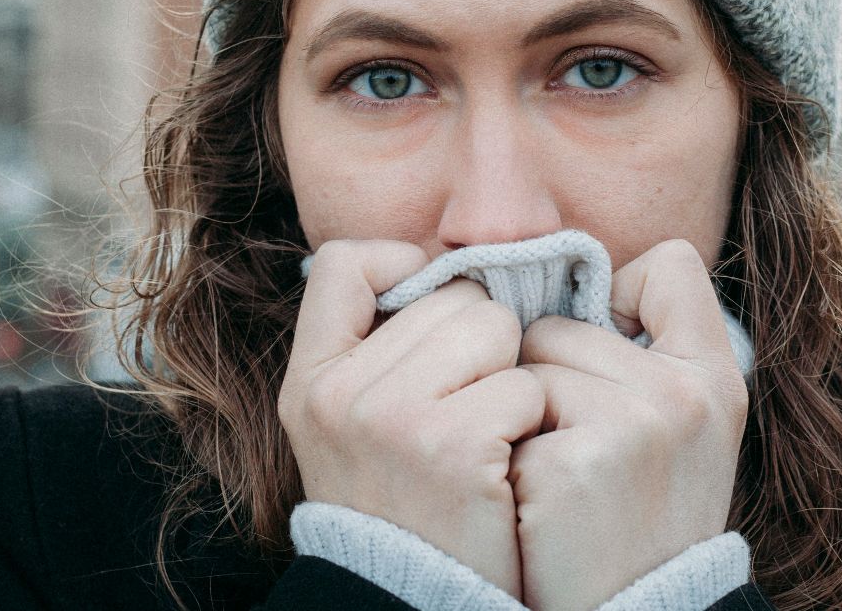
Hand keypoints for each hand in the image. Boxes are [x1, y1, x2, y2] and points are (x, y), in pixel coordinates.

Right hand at [278, 239, 546, 598]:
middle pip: (452, 296)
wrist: (414, 603)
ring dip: (511, 377)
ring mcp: (393, 418)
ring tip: (487, 434)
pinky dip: (531, 422)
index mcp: (311, 380)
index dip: (403, 268)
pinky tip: (505, 464)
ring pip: (496, 328)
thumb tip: (448, 270)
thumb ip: (379, 351)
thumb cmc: (405, 506)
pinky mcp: (454, 445)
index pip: (347, 264)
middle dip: (481, 342)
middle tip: (468, 408)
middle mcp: (341, 393)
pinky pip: (525, 384)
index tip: (432, 314)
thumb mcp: (351, 429)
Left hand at [509, 240, 747, 610]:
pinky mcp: (577, 463)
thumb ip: (650, 349)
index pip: (669, 265)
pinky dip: (506, 461)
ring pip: (524, 367)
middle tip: (577, 454)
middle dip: (547, 379)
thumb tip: (570, 275)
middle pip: (559, 324)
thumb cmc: (640, 517)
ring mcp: (634, 425)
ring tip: (556, 481)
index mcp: (716, 375)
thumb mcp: (681, 428)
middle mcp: (684, 392)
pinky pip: (503, 416)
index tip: (610, 360)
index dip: (620, 298)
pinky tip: (538, 507)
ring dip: (519, 420)